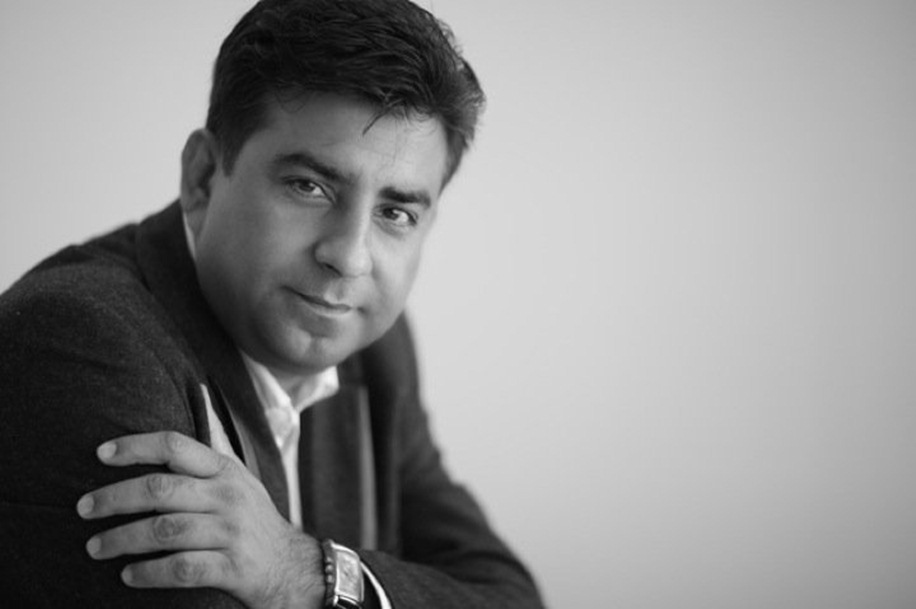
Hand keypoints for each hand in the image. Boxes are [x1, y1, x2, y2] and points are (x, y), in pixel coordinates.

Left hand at [76, 431, 324, 608]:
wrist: (291, 566)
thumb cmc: (253, 518)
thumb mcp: (239, 477)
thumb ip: (210, 448)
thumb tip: (191, 399)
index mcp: (225, 471)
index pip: (176, 446)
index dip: (136, 446)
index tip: (101, 454)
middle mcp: (228, 497)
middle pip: (161, 489)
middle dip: (115, 497)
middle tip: (83, 508)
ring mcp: (231, 533)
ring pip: (165, 531)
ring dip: (122, 539)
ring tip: (95, 547)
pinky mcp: (232, 568)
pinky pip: (181, 569)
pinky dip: (149, 573)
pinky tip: (128, 575)